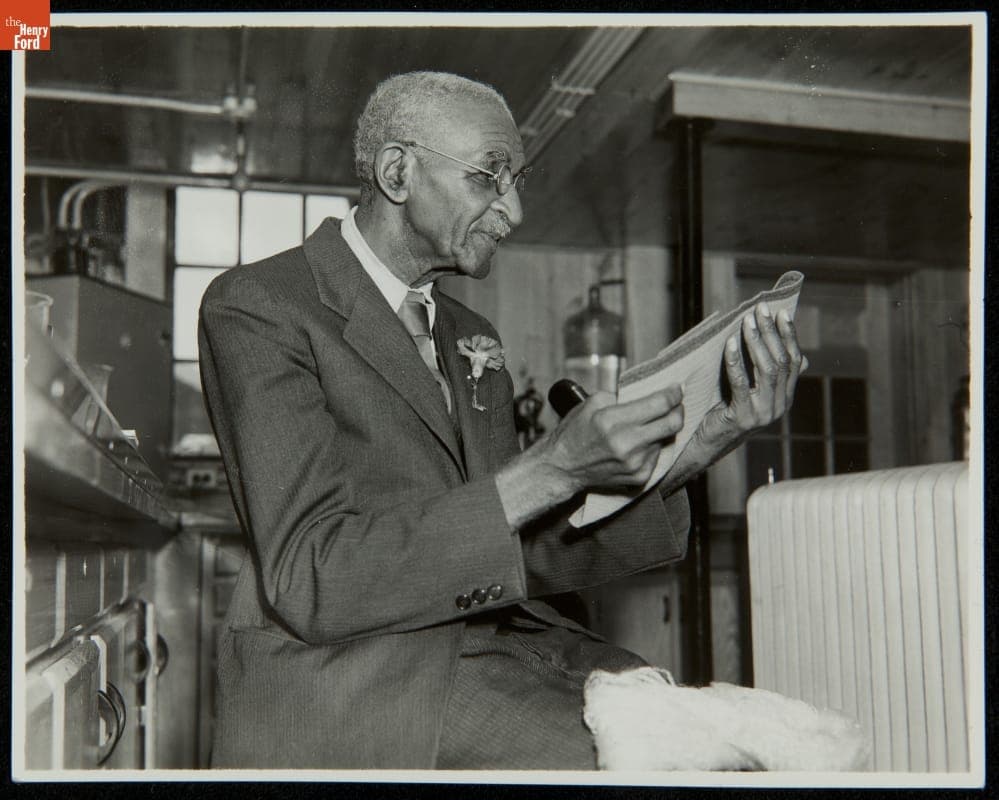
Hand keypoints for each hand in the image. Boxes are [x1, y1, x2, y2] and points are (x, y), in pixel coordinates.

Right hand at [495, 385, 685, 529]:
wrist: (562, 468)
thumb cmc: (574, 432)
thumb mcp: (591, 403)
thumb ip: (620, 396)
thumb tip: (648, 392)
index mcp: (612, 420)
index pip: (659, 404)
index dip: (674, 394)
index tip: (677, 388)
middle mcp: (627, 443)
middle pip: (673, 423)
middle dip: (678, 410)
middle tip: (676, 404)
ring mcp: (635, 463)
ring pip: (666, 439)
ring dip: (661, 429)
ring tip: (647, 425)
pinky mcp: (639, 477)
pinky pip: (657, 456)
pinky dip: (652, 446)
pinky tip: (638, 444)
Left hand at [661, 302, 806, 491]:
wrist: (706, 445)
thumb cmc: (725, 411)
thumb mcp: (751, 392)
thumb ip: (768, 375)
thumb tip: (796, 354)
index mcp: (785, 398)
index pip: (794, 361)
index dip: (789, 336)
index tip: (782, 312)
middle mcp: (780, 406)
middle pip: (782, 361)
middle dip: (771, 332)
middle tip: (761, 309)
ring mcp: (764, 413)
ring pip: (767, 369)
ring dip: (756, 342)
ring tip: (746, 321)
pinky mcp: (743, 417)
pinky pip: (741, 383)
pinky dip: (735, 361)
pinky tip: (728, 343)